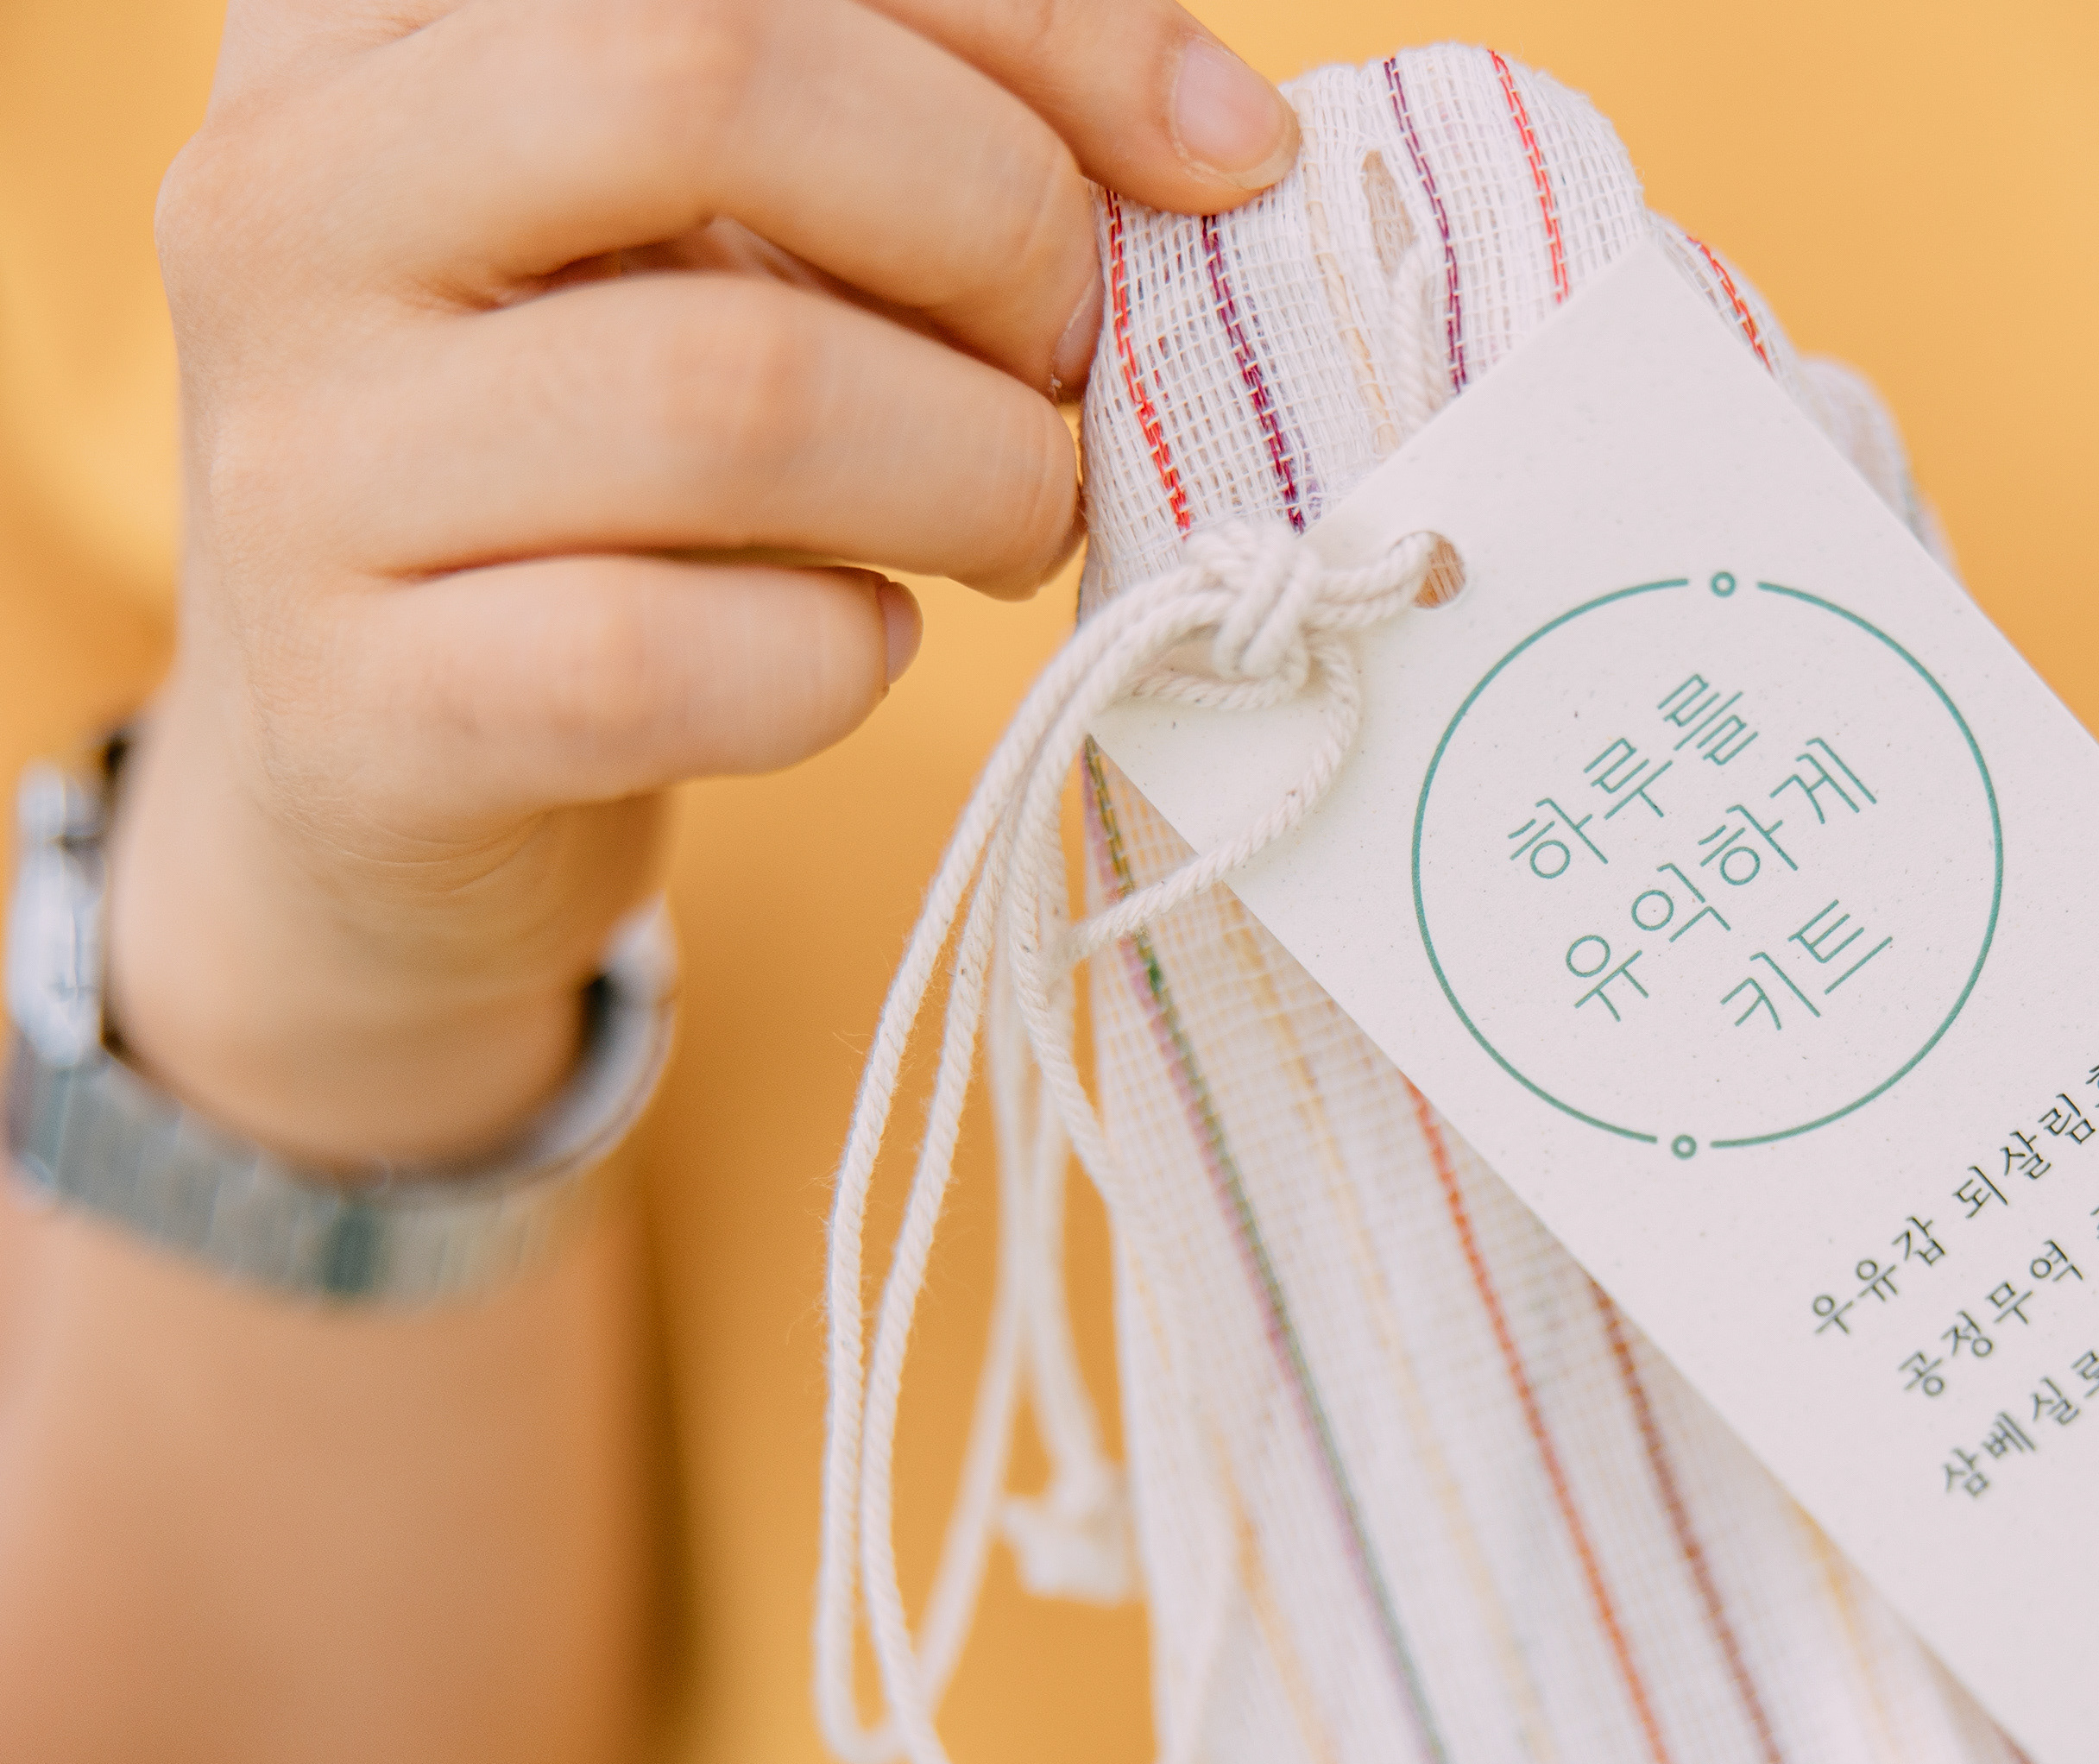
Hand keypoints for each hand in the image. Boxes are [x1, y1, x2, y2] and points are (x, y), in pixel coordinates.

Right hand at [122, 0, 1297, 1165]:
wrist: (378, 764)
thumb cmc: (609, 453)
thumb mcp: (721, 236)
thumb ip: (916, 130)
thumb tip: (1219, 138)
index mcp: (379, 14)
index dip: (1045, 22)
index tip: (1221, 153)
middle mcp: (288, 196)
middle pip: (709, 77)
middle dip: (995, 223)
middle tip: (1069, 359)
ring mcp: (300, 460)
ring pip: (728, 391)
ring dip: (973, 471)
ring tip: (1008, 514)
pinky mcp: (359, 710)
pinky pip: (667, 660)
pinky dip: (842, 661)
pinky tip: (857, 642)